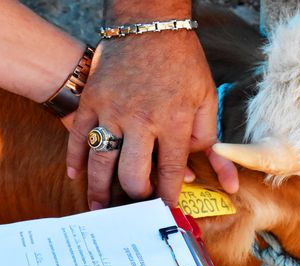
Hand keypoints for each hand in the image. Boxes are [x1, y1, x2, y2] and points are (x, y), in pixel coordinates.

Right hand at [65, 29, 238, 208]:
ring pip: (101, 162)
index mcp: (173, 120)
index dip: (168, 194)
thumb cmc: (182, 63)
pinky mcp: (91, 101)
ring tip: (101, 208)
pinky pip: (78, 137)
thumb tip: (225, 179)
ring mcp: (111, 111)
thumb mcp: (207, 99)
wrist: (149, 24)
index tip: (167, 207)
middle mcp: (140, 120)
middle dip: (136, 196)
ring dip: (100, 190)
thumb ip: (210, 141)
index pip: (170, 171)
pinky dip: (75, 159)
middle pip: (133, 174)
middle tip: (137, 204)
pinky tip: (77, 176)